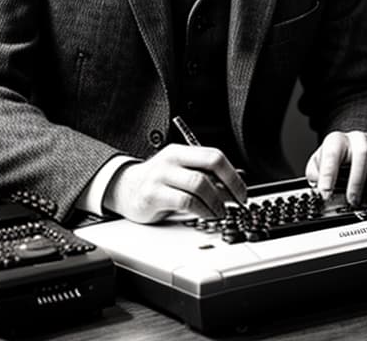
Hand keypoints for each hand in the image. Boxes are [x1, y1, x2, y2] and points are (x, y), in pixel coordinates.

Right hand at [104, 144, 247, 222]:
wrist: (124, 189)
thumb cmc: (158, 181)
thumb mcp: (183, 173)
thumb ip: (207, 175)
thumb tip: (237, 181)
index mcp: (182, 151)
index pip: (214, 155)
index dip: (232, 174)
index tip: (242, 191)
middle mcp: (172, 160)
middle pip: (210, 165)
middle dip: (230, 185)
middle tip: (237, 201)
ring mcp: (161, 176)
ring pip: (199, 184)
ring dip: (216, 201)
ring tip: (221, 212)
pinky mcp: (153, 195)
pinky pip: (185, 201)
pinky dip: (201, 210)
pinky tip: (206, 216)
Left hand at [305, 130, 366, 206]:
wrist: (352, 147)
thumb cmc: (336, 159)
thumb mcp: (318, 165)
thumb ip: (315, 175)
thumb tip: (316, 189)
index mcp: (337, 140)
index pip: (332, 152)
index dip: (329, 174)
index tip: (326, 194)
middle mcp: (358, 139)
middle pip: (363, 152)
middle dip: (358, 180)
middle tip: (353, 200)